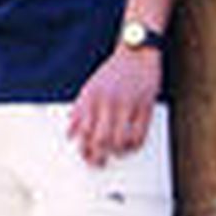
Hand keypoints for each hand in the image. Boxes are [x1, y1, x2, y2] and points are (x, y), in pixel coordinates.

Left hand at [68, 47, 161, 166]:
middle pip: (100, 140)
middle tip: (99, 164)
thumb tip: (70, 133)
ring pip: (120, 140)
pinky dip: (134, 145)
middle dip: (98, 157)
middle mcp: (108, 101)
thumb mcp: (90, 87)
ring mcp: (127, 104)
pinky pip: (139, 134)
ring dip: (117, 153)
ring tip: (116, 155)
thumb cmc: (113, 72)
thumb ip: (80, 110)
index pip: (83, 132)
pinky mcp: (145, 105)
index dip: (84, 149)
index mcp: (91, 97)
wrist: (136, 52)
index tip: (86, 157)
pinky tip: (131, 146)